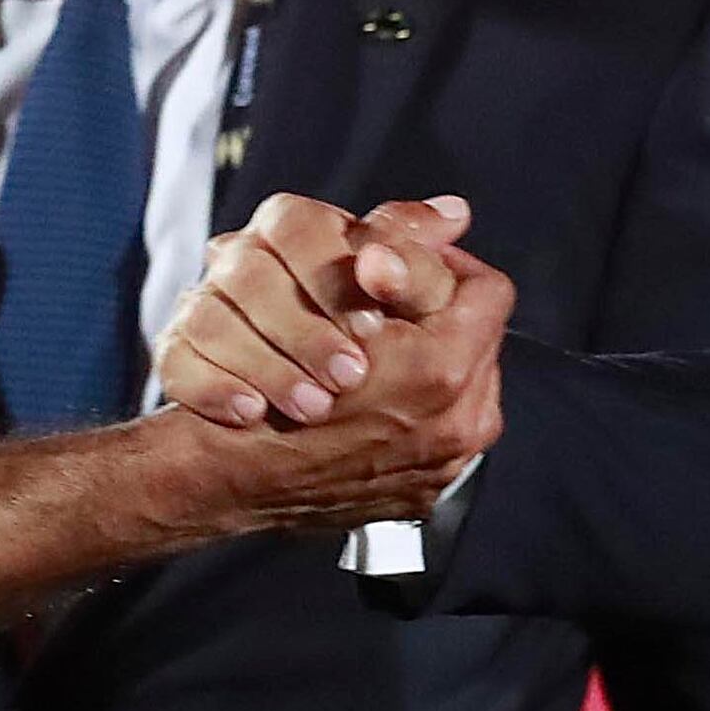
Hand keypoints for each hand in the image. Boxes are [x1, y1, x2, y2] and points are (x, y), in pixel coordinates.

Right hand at [149, 194, 508, 527]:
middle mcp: (456, 427)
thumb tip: (451, 214)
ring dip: (417, 365)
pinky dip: (402, 414)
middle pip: (476, 340)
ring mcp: (440, 468)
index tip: (402, 270)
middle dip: (431, 319)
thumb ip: (399, 251)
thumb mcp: (328, 289)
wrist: (222, 479)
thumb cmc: (261, 382)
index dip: (440, 267)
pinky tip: (360, 406)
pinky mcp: (417, 496)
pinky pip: (432, 434)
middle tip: (381, 315)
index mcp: (444, 370)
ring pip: (458, 385)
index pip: (486, 291)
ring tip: (367, 363)